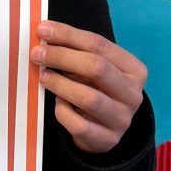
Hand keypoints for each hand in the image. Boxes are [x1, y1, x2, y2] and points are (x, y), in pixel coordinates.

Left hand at [30, 21, 147, 153]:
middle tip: (37, 54)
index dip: (68, 35)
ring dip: (60, 84)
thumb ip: (75, 50)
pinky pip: (79, 124)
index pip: (99, 45)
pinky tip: (58, 103)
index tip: (42, 30)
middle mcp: (133, 94)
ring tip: (43, 76)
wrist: (104, 129)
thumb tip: (45, 32)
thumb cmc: (95, 88)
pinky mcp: (107, 140)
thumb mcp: (92, 67)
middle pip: (96, 67)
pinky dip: (63, 112)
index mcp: (134, 69)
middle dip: (62, 57)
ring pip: (89, 97)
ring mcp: (122, 119)